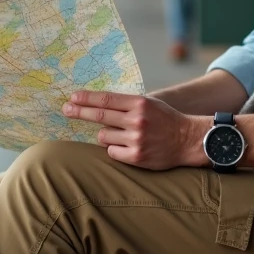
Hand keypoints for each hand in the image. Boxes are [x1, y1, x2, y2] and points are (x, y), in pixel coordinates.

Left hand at [64, 91, 207, 169]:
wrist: (187, 140)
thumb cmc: (165, 120)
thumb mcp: (149, 104)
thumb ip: (127, 104)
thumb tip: (98, 102)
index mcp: (139, 104)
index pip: (107, 99)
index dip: (87, 98)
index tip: (73, 97)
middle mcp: (137, 120)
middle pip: (100, 115)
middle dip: (79, 112)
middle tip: (66, 109)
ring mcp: (136, 139)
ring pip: (103, 136)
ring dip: (106, 135)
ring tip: (120, 135)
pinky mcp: (136, 157)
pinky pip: (111, 152)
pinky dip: (114, 149)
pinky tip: (126, 147)